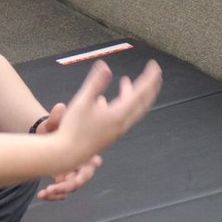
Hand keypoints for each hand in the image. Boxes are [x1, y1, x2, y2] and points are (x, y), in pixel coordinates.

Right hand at [42, 59, 161, 193]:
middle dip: (149, 88)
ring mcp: (116, 131)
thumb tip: (105, 67)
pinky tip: (105, 101)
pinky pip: (121, 117)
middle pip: (143, 103)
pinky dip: (120, 106)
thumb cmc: (73, 130)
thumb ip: (95, 83)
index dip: (149, 78)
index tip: (155, 67)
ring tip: (126, 83)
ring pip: (131, 111)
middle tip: (154, 75)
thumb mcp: (82, 102)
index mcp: (119, 114)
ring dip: (132, 96)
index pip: (141, 93)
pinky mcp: (109, 135)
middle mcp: (122, 124)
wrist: (66, 155)